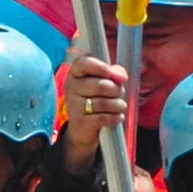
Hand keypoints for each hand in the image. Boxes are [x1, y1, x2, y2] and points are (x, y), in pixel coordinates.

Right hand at [57, 51, 131, 170]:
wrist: (83, 128)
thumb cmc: (95, 99)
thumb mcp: (104, 83)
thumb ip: (114, 75)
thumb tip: (121, 76)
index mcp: (76, 73)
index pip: (83, 63)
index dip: (100, 66)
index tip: (111, 73)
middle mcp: (71, 87)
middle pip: (100, 85)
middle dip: (116, 90)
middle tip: (119, 94)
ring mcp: (74, 105)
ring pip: (103, 103)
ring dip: (118, 105)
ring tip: (120, 106)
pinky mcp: (80, 121)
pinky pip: (103, 118)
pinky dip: (115, 117)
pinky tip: (118, 117)